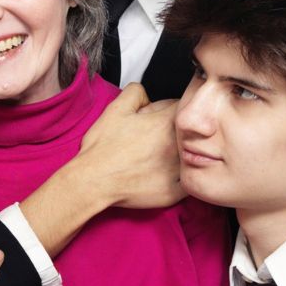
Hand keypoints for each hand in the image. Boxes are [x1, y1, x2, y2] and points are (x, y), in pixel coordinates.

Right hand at [77, 84, 183, 208]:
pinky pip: (187, 182)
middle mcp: (176, 146)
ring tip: (160, 157)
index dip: (174, 109)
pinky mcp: (174, 192)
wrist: (93, 180)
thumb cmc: (102, 148)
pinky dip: (180, 178)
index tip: (165, 115)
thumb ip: (136, 92)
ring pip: (192, 157)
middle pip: (192, 133)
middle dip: (180, 131)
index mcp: (165, 123)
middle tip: (159, 137)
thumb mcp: (115, 109)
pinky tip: (164, 175)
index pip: (186, 108)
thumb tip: (147, 95)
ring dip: (182, 154)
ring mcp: (177, 171)